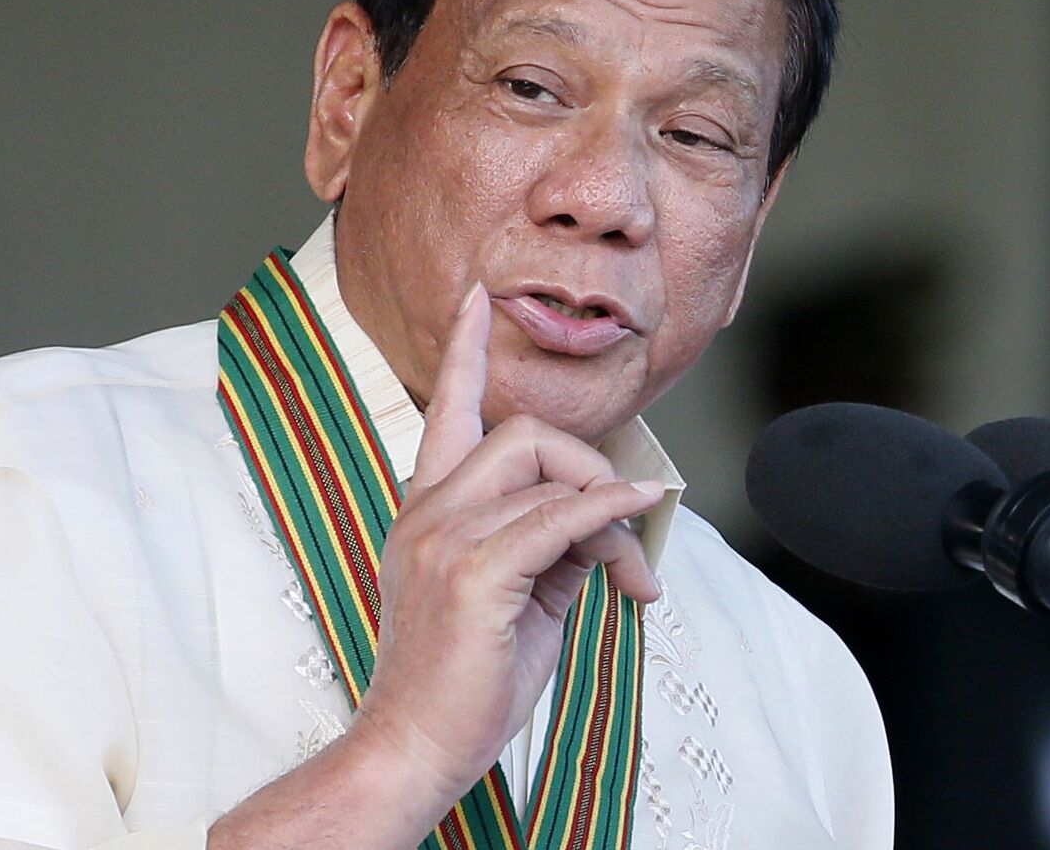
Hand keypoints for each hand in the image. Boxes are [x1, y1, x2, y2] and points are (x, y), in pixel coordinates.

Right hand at [349, 283, 663, 802]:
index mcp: (427, 509)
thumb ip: (550, 544)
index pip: (446, 410)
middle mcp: (428, 511)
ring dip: (609, 517)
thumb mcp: (515, 597)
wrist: (416, 748)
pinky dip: (608, 519)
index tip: (479, 300)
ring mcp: (444, 537)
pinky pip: (560, 518)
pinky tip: (633, 537)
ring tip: (626, 578)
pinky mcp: (473, 573)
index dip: (465, 351)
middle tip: (621, 537)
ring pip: (551, 474)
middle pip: (527, 433)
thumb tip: (602, 518)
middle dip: (593, 470)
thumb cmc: (462, 682)